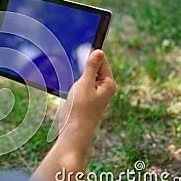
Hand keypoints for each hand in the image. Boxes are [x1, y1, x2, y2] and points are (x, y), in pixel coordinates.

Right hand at [31, 50, 115, 180]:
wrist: (74, 131)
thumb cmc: (80, 110)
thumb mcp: (85, 84)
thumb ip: (91, 67)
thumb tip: (99, 51)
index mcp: (109, 83)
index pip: (102, 60)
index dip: (91, 55)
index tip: (79, 49)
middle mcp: (105, 87)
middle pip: (95, 67)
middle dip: (84, 66)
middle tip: (76, 72)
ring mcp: (96, 93)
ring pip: (87, 75)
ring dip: (78, 75)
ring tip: (74, 87)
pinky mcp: (87, 97)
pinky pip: (83, 83)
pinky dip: (76, 82)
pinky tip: (71, 90)